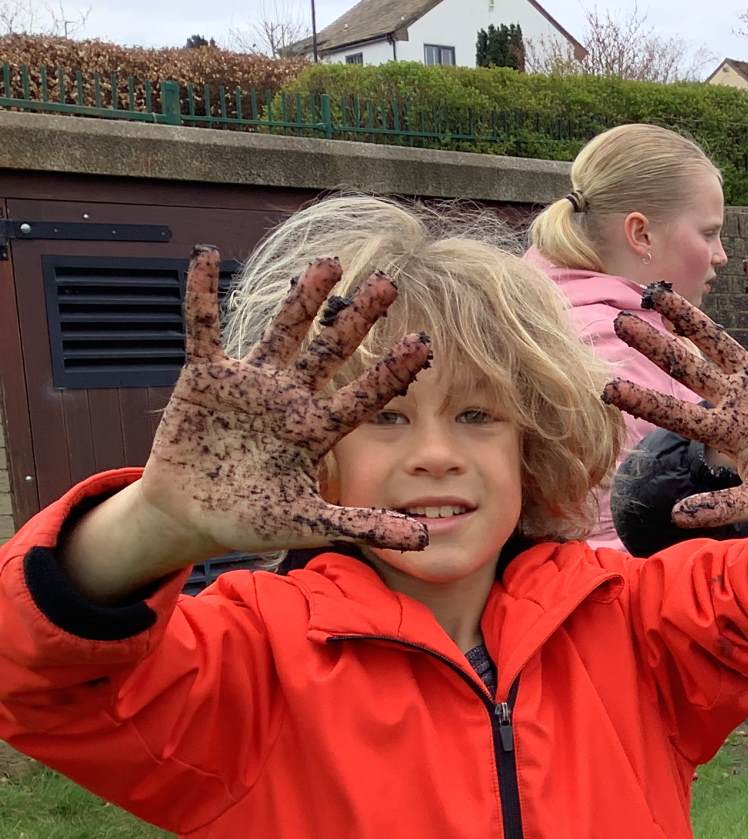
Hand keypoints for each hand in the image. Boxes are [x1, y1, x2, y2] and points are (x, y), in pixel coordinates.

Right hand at [139, 248, 432, 554]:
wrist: (191, 517)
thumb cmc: (252, 520)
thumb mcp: (310, 524)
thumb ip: (364, 526)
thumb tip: (424, 541)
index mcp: (316, 429)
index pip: (363, 395)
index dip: (391, 371)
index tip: (423, 344)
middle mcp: (290, 398)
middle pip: (330, 351)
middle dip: (356, 318)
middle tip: (387, 283)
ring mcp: (249, 384)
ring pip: (282, 331)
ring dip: (302, 299)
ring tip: (328, 263)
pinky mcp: (205, 377)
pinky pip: (202, 329)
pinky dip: (201, 296)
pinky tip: (204, 258)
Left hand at [604, 259, 747, 529]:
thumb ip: (723, 504)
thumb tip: (675, 516)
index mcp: (725, 431)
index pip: (675, 412)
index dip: (643, 400)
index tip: (606, 387)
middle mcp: (736, 400)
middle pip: (686, 367)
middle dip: (655, 345)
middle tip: (621, 321)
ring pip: (720, 340)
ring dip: (691, 317)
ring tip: (659, 293)